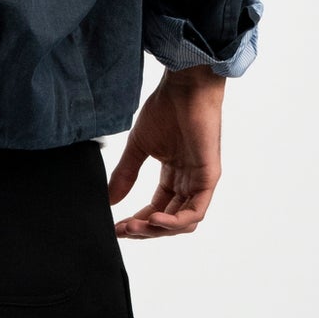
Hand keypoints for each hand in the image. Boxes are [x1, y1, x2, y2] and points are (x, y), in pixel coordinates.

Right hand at [106, 67, 225, 238]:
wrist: (184, 88)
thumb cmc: (165, 109)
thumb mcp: (138, 147)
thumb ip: (125, 174)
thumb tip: (110, 200)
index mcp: (173, 176)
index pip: (156, 210)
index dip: (137, 222)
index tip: (115, 228)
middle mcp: (188, 182)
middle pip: (168, 221)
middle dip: (144, 230)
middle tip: (122, 230)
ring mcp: (200, 182)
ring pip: (182, 223)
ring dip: (157, 230)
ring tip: (134, 226)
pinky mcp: (208, 177)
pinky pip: (194, 212)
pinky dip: (174, 222)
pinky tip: (153, 219)